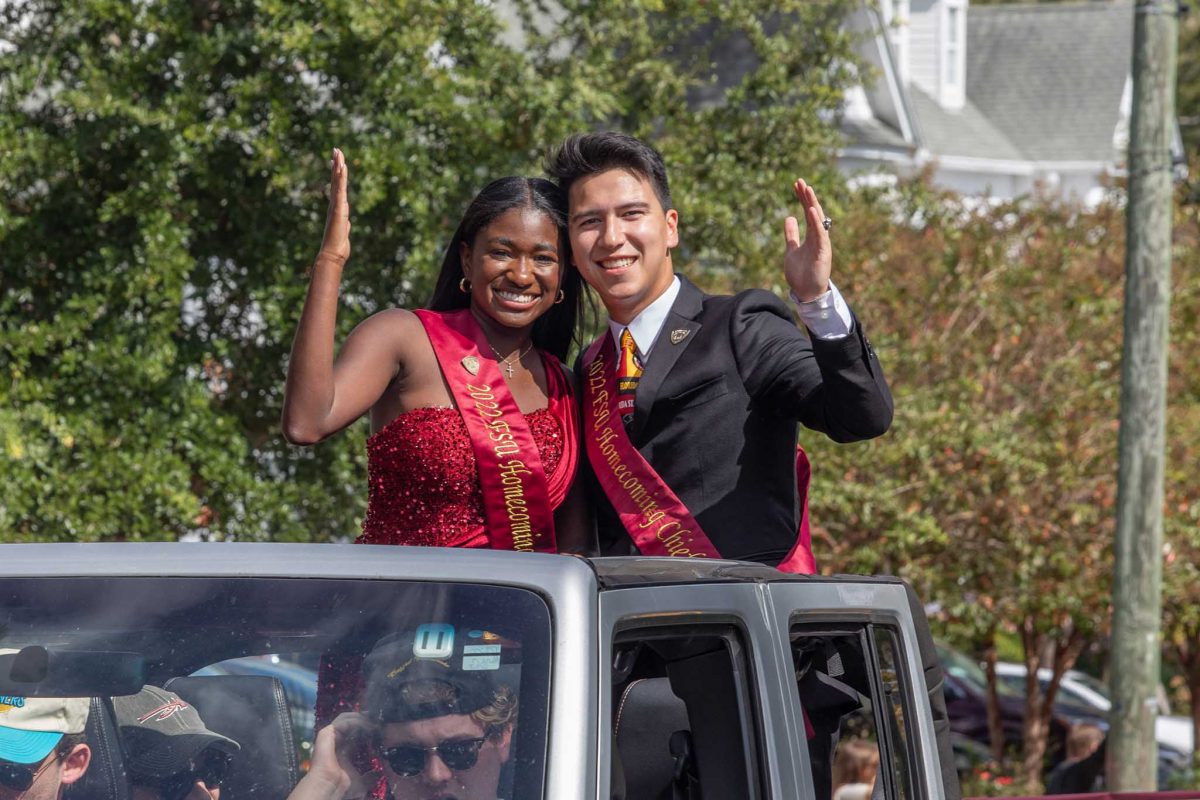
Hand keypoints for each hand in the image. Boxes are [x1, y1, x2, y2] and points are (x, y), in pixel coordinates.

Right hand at [303, 712, 378, 799]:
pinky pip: (342, 722)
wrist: (330, 786)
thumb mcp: (361, 780)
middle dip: (364, 719)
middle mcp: (335, 741)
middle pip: (350, 721)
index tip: (380, 728)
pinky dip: (355, 721)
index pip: (354, 731)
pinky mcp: (326, 733)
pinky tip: (367, 726)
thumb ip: (369, 777)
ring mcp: (329, 736)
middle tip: (378, 721)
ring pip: (345, 718)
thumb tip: (377, 774)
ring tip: (373, 723)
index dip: (367, 727)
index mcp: (342, 749)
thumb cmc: (341, 784)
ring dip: (361, 718)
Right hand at [318, 148, 350, 265]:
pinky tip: (342, 168)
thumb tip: (346, 224)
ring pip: (337, 182)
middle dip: (337, 165)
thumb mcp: (343, 232)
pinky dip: (341, 178)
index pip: (337, 187)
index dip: (337, 174)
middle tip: (337, 150)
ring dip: (338, 167)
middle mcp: (335, 204)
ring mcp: (336, 206)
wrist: (332, 255)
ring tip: (338, 153)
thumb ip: (344, 225)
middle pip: (336, 180)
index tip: (338, 161)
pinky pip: (340, 190)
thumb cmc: (337, 247)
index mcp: (337, 208)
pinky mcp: (338, 209)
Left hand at [782, 179, 831, 301]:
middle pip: (813, 212)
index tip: (796, 184)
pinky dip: (815, 222)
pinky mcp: (822, 252)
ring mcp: (821, 243)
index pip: (806, 212)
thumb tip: (789, 218)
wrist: (807, 293)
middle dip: (807, 196)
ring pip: (818, 220)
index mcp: (811, 235)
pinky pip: (820, 234)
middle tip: (800, 181)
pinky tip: (810, 210)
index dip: (802, 198)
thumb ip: (791, 235)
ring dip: (812, 204)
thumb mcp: (791, 250)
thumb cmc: (801, 273)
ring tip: (807, 190)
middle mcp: (818, 236)